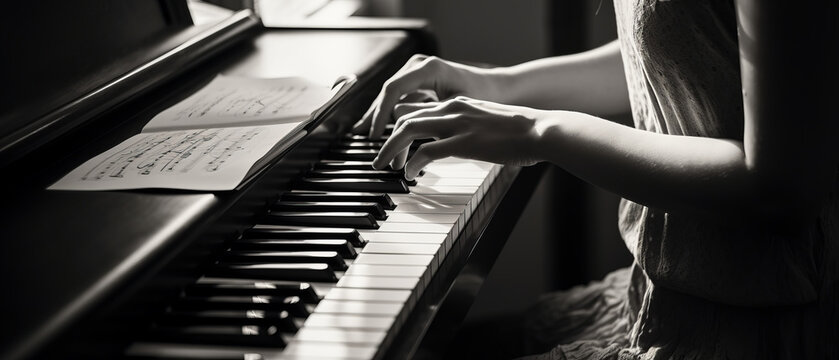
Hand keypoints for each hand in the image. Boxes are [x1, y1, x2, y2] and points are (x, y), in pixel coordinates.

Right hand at [353, 54, 505, 138]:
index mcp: (427, 68)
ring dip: (382, 118)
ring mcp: (417, 74)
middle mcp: (418, 67)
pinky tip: (384, 132)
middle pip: (388, 93)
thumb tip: (399, 122)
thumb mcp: (455, 106)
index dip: (381, 113)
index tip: (376, 134)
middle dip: (376, 118)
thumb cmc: (481, 95)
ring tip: (366, 136)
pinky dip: (392, 116)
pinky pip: (400, 100)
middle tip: (365, 139)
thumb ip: (427, 113)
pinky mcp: (418, 83)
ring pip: (392, 98)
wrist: (495, 88)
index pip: (393, 89)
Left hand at [372, 96, 545, 179]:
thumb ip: (469, 130)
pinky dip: (413, 162)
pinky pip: (427, 151)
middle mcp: (453, 109)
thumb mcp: (487, 123)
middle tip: (379, 158)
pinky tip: (409, 173)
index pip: (417, 110)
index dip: (398, 127)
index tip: (391, 144)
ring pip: (409, 130)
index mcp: (458, 104)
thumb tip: (459, 145)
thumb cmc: (520, 132)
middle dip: (387, 139)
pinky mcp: (464, 142)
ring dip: (391, 149)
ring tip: (383, 165)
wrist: (541, 130)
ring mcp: (457, 125)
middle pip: (405, 118)